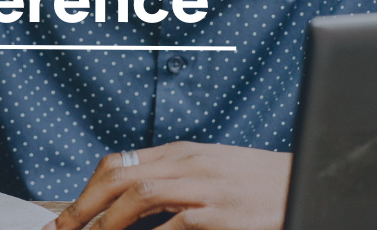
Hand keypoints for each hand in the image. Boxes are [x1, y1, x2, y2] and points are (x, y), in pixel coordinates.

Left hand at [46, 142, 292, 229]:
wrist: (307, 182)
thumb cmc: (261, 183)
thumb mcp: (213, 171)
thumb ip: (177, 179)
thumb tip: (135, 201)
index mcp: (183, 153)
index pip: (120, 163)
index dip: (87, 189)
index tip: (68, 215)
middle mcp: (188, 164)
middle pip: (119, 175)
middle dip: (83, 205)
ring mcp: (205, 187)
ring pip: (138, 196)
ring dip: (104, 223)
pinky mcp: (221, 213)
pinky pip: (174, 227)